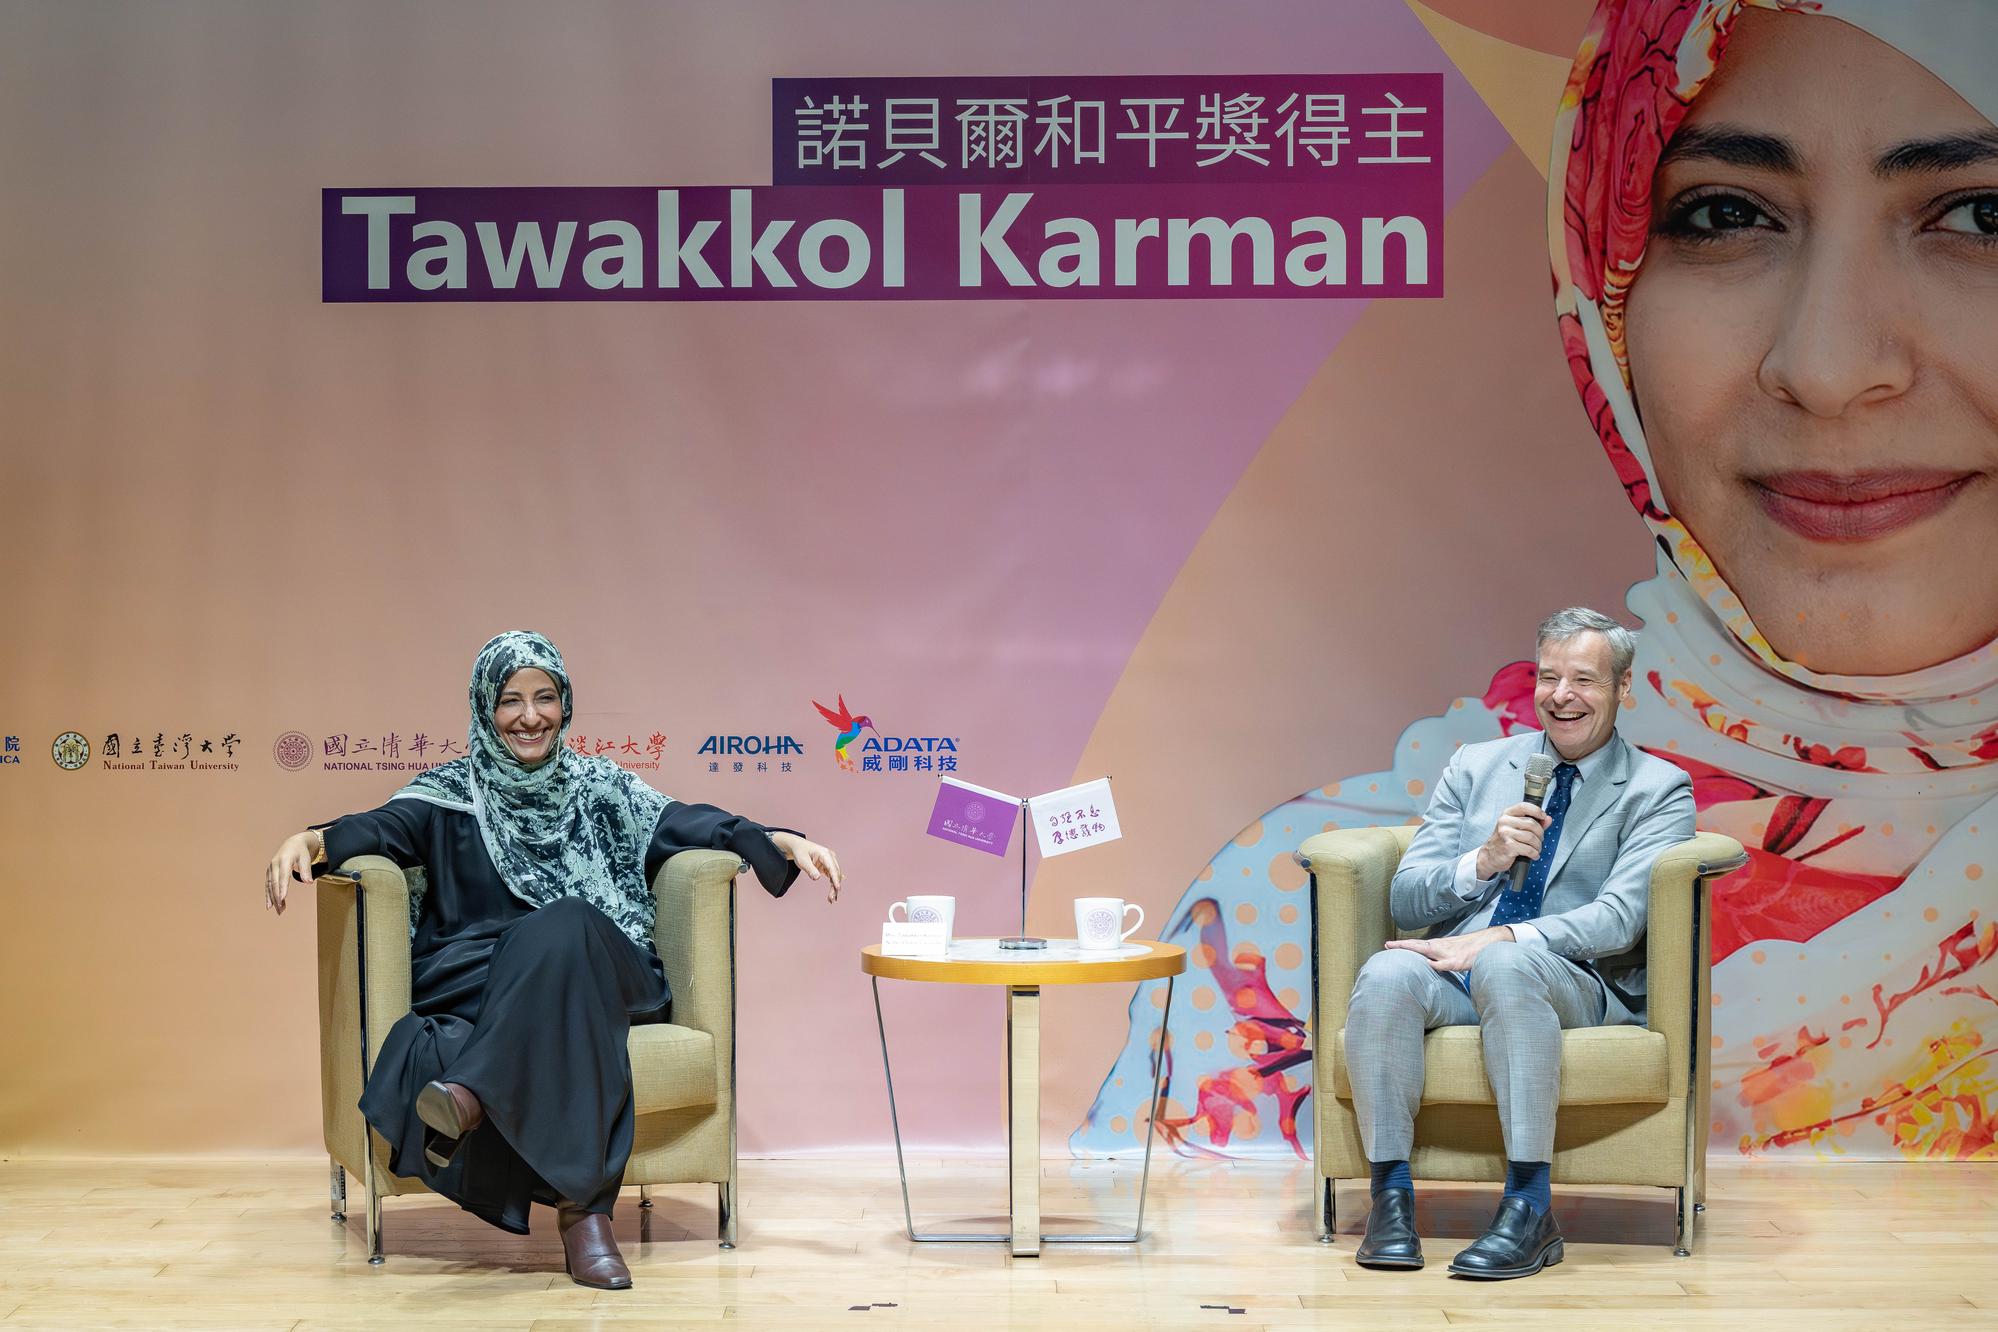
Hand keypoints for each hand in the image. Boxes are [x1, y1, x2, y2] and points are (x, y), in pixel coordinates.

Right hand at [264, 830, 321, 915]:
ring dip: (273, 898)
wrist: (293, 843)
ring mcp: (270, 868)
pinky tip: (270, 905)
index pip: (283, 876)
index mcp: (284, 860)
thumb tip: (309, 882)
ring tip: (278, 910)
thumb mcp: (306, 858)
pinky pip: (268, 885)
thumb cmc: (301, 851)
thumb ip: (306, 870)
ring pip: (270, 885)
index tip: (282, 899)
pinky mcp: (269, 872)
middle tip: (281, 909)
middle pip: (275, 883)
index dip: (282, 888)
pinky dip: (268, 895)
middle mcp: (275, 864)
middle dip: (277, 897)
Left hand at [770, 832, 843, 902]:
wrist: (798, 847)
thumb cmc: (800, 852)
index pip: (832, 868)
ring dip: (834, 887)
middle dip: (835, 886)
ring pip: (835, 876)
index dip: (835, 878)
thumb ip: (810, 869)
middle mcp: (830, 857)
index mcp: (825, 854)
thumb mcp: (802, 861)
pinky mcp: (827, 867)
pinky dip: (832, 885)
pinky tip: (833, 894)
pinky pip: (832, 877)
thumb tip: (817, 878)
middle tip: (832, 899)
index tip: (838, 888)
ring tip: (831, 899)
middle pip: (836, 873)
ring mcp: (830, 862)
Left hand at [1385, 926, 1514, 972]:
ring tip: (1399, 949)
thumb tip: (1430, 964)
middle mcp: (1442, 947)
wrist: (1490, 942)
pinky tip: (1429, 964)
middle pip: (1419, 946)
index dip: (1404, 945)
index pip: (1418, 945)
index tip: (1388, 944)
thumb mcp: (1454, 953)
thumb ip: (1441, 958)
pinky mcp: (1459, 961)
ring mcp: (1450, 954)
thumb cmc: (1472, 949)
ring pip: (1429, 951)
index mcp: (1440, 946)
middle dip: (1402, 946)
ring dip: (1414, 950)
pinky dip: (1438, 964)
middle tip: (1386, 945)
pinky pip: (1446, 963)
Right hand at [1474, 803, 1553, 879]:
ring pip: (1532, 837)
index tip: (1543, 817)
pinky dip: (1534, 854)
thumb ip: (1533, 822)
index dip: (1537, 811)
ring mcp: (1505, 834)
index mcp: (1506, 814)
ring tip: (1536, 849)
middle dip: (1540, 834)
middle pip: (1532, 824)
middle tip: (1539, 840)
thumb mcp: (1516, 828)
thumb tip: (1548, 819)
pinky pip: (1529, 849)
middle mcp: (1504, 822)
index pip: (1524, 806)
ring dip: (1538, 846)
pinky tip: (1533, 855)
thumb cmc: (1505, 841)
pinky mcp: (1508, 846)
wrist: (1490, 856)